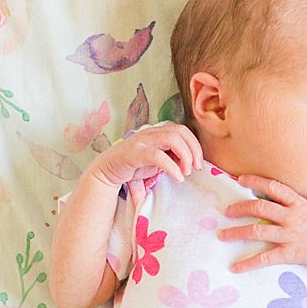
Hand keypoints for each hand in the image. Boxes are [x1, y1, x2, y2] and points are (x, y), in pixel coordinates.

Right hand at [88, 123, 202, 190]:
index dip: (194, 145)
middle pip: (179, 131)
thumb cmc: (134, 167)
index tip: (198, 163)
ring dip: (185, 155)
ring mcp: (142, 141)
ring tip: (186, 172)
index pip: (182, 130)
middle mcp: (150, 132)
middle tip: (196, 168)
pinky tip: (177, 177)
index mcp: (157, 132)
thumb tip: (191, 163)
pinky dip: (172, 167)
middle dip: (193, 149)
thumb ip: (172, 157)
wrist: (108, 171)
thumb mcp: (158, 162)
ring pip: (171, 139)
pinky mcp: (134, 153)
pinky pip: (158, 156)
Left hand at [218, 174, 306, 273]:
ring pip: (258, 230)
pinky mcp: (290, 253)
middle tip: (226, 211)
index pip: (274, 186)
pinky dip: (248, 263)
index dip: (255, 181)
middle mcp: (292, 217)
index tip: (240, 179)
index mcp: (298, 203)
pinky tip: (235, 267)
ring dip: (237, 233)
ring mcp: (291, 235)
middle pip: (260, 207)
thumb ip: (294, 204)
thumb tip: (273, 198)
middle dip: (240, 208)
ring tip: (222, 235)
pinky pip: (265, 258)